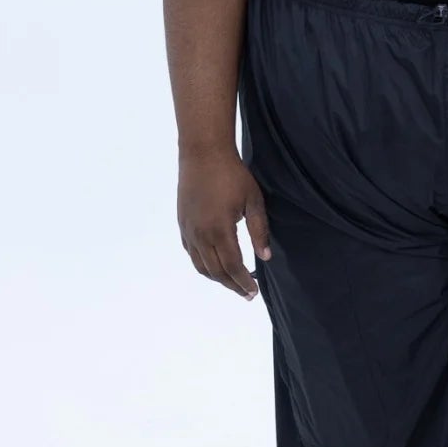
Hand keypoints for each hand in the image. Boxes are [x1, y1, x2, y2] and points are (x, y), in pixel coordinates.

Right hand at [178, 146, 270, 299]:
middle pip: (216, 271)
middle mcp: (200, 235)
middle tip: (246, 293)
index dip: (243, 282)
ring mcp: (188, 230)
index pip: (233, 266)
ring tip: (231, 282)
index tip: (253, 292)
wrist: (203, 153)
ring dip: (216, 277)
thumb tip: (265, 257)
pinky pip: (190, 252)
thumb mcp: (253, 201)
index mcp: (220, 230)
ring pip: (200, 265)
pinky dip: (202, 264)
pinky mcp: (182, 223)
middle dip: (232, 285)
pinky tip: (213, 264)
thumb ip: (259, 231)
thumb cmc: (232, 174)